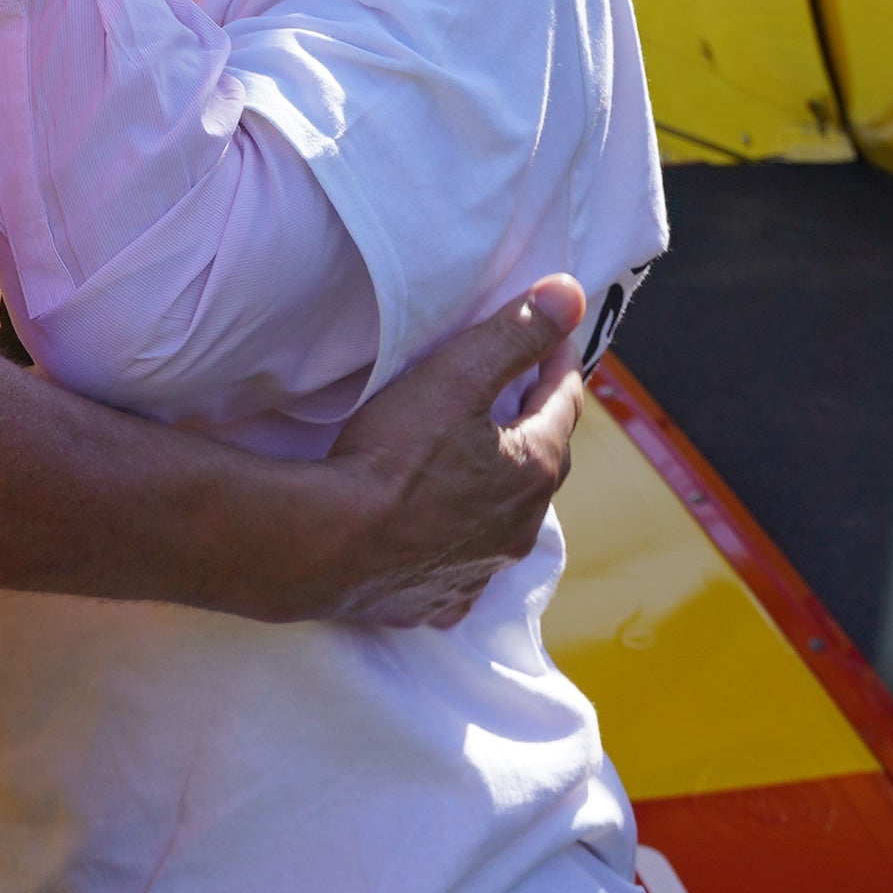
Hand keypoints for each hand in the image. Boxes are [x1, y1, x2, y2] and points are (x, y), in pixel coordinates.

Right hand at [302, 277, 591, 628]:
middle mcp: (520, 525)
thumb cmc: (389, 458)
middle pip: (544, 461)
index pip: (563, 402)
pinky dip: (463, 548)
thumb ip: (514, 335)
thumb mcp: (454, 379)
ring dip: (502, 488)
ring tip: (481, 462)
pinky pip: (465, 571)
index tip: (552, 335)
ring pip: (509, 519)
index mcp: (533, 468)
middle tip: (519, 393)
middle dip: (536, 423)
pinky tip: (444, 540)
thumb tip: (568, 293)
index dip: (557, 362)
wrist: (324, 546)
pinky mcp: (438, 599)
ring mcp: (481, 569)